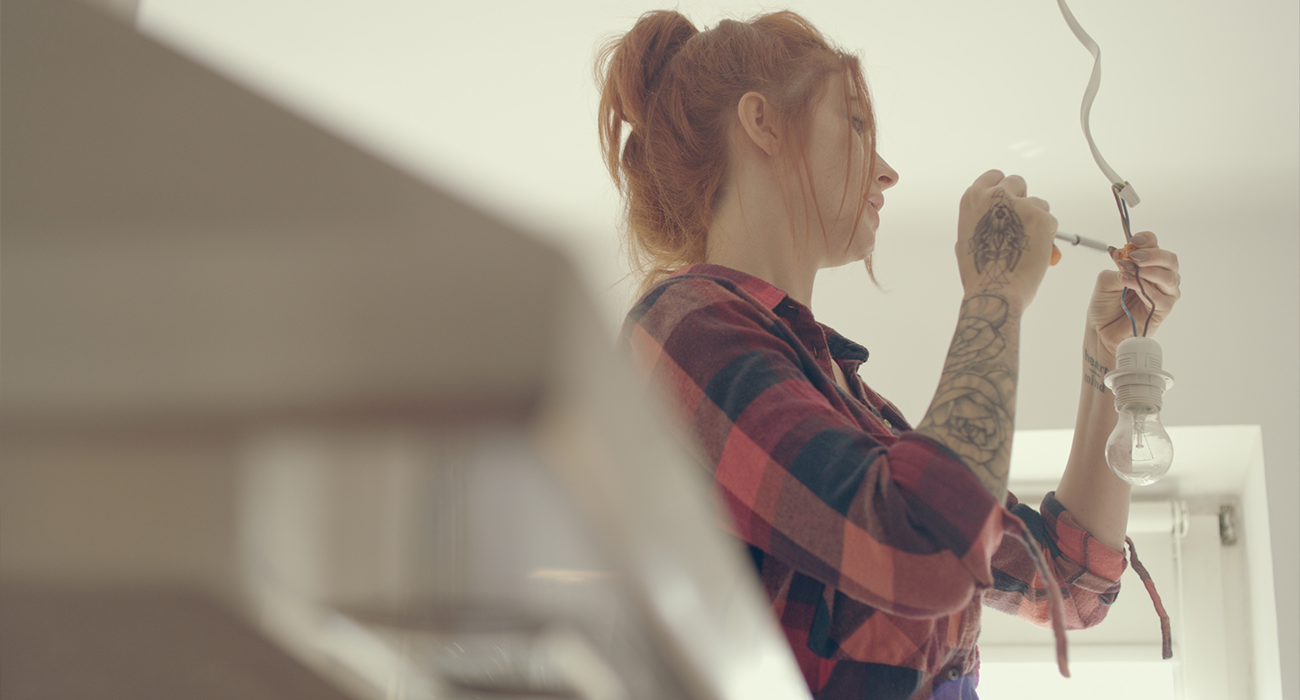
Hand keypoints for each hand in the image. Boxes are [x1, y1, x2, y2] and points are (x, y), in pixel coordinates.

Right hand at [956, 170, 1057, 309]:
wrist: (995, 290)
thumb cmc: (980, 272)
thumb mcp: (968, 239)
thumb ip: (981, 220)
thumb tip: (995, 219)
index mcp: (973, 199)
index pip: (993, 176)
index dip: (1003, 189)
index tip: (1008, 200)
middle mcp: (995, 196)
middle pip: (1017, 182)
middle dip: (1022, 199)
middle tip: (1022, 222)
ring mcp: (1020, 205)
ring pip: (1038, 203)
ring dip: (1037, 220)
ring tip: (1026, 246)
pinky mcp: (1041, 217)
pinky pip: (1050, 221)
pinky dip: (1047, 235)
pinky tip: (1035, 252)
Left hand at [1086, 231, 1180, 359]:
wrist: (1101, 329)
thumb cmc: (1105, 305)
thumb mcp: (1106, 280)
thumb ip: (1117, 267)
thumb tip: (1123, 255)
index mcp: (1147, 264)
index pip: (1155, 245)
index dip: (1147, 240)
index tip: (1133, 240)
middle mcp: (1160, 276)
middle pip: (1169, 259)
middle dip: (1152, 255)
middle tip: (1134, 257)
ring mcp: (1164, 293)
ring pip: (1169, 277)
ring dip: (1149, 272)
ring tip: (1129, 273)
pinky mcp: (1163, 309)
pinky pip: (1162, 297)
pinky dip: (1146, 289)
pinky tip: (1131, 285)